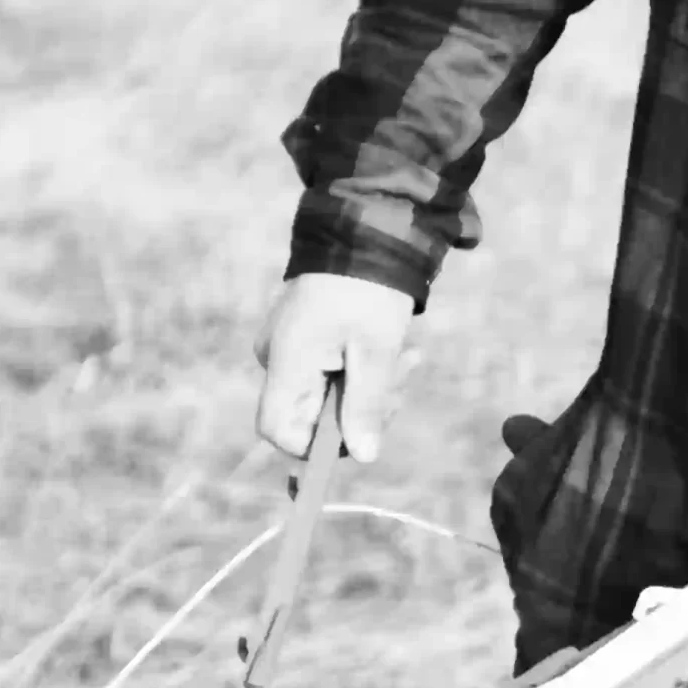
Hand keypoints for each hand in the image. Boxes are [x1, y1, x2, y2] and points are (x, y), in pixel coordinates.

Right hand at [254, 272, 415, 461]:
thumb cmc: (369, 289)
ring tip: (409, 358)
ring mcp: (291, 347)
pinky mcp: (308, 339)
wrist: (366, 231)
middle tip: (401, 382)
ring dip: (372, 389)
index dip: (316, 446)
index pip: (279, 431)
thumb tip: (362, 456)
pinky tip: (396, 351)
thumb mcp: (376, 351)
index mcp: (286, 361)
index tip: (361, 435)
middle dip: (361, 412)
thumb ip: (366, 406)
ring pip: (329, 395)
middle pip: (310, 417)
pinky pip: (332, 372)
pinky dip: (364, 370)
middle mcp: (278, 358)